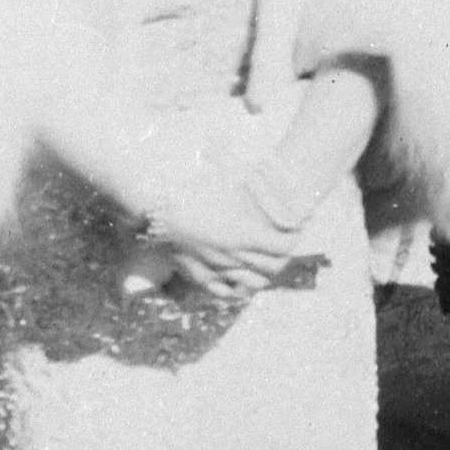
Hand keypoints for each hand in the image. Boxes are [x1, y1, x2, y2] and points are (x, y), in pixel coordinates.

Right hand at [150, 160, 300, 299]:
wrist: (152, 203)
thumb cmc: (187, 183)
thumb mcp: (223, 174)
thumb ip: (246, 170)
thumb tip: (265, 157)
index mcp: (242, 232)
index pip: (284, 245)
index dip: (295, 237)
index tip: (298, 228)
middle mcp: (233, 255)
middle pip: (272, 266)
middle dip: (283, 256)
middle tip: (285, 245)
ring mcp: (215, 268)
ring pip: (251, 283)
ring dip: (264, 275)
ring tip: (267, 265)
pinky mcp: (197, 275)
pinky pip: (223, 292)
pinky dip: (238, 291)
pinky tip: (243, 286)